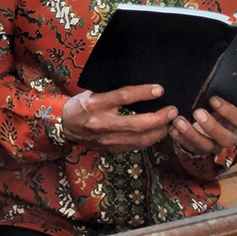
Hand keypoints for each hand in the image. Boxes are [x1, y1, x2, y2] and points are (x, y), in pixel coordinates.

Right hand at [62, 85, 177, 152]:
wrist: (64, 126)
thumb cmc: (80, 105)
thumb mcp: (92, 92)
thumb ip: (113, 91)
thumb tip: (141, 86)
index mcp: (95, 104)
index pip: (123, 97)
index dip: (143, 93)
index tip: (160, 90)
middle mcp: (100, 123)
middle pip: (135, 123)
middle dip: (158, 118)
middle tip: (173, 111)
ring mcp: (106, 140)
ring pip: (139, 139)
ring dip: (159, 131)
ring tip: (170, 123)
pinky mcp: (110, 149)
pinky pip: (135, 146)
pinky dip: (150, 139)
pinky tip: (159, 133)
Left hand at [171, 96, 236, 156]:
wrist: (206, 123)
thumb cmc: (214, 106)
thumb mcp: (220, 100)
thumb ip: (217, 93)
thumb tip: (211, 73)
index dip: (228, 110)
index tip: (213, 99)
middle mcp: (228, 136)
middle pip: (226, 138)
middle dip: (211, 126)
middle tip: (197, 112)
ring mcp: (214, 145)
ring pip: (206, 146)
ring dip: (191, 134)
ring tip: (178, 121)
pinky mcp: (198, 150)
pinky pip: (189, 148)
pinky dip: (180, 139)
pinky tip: (171, 129)